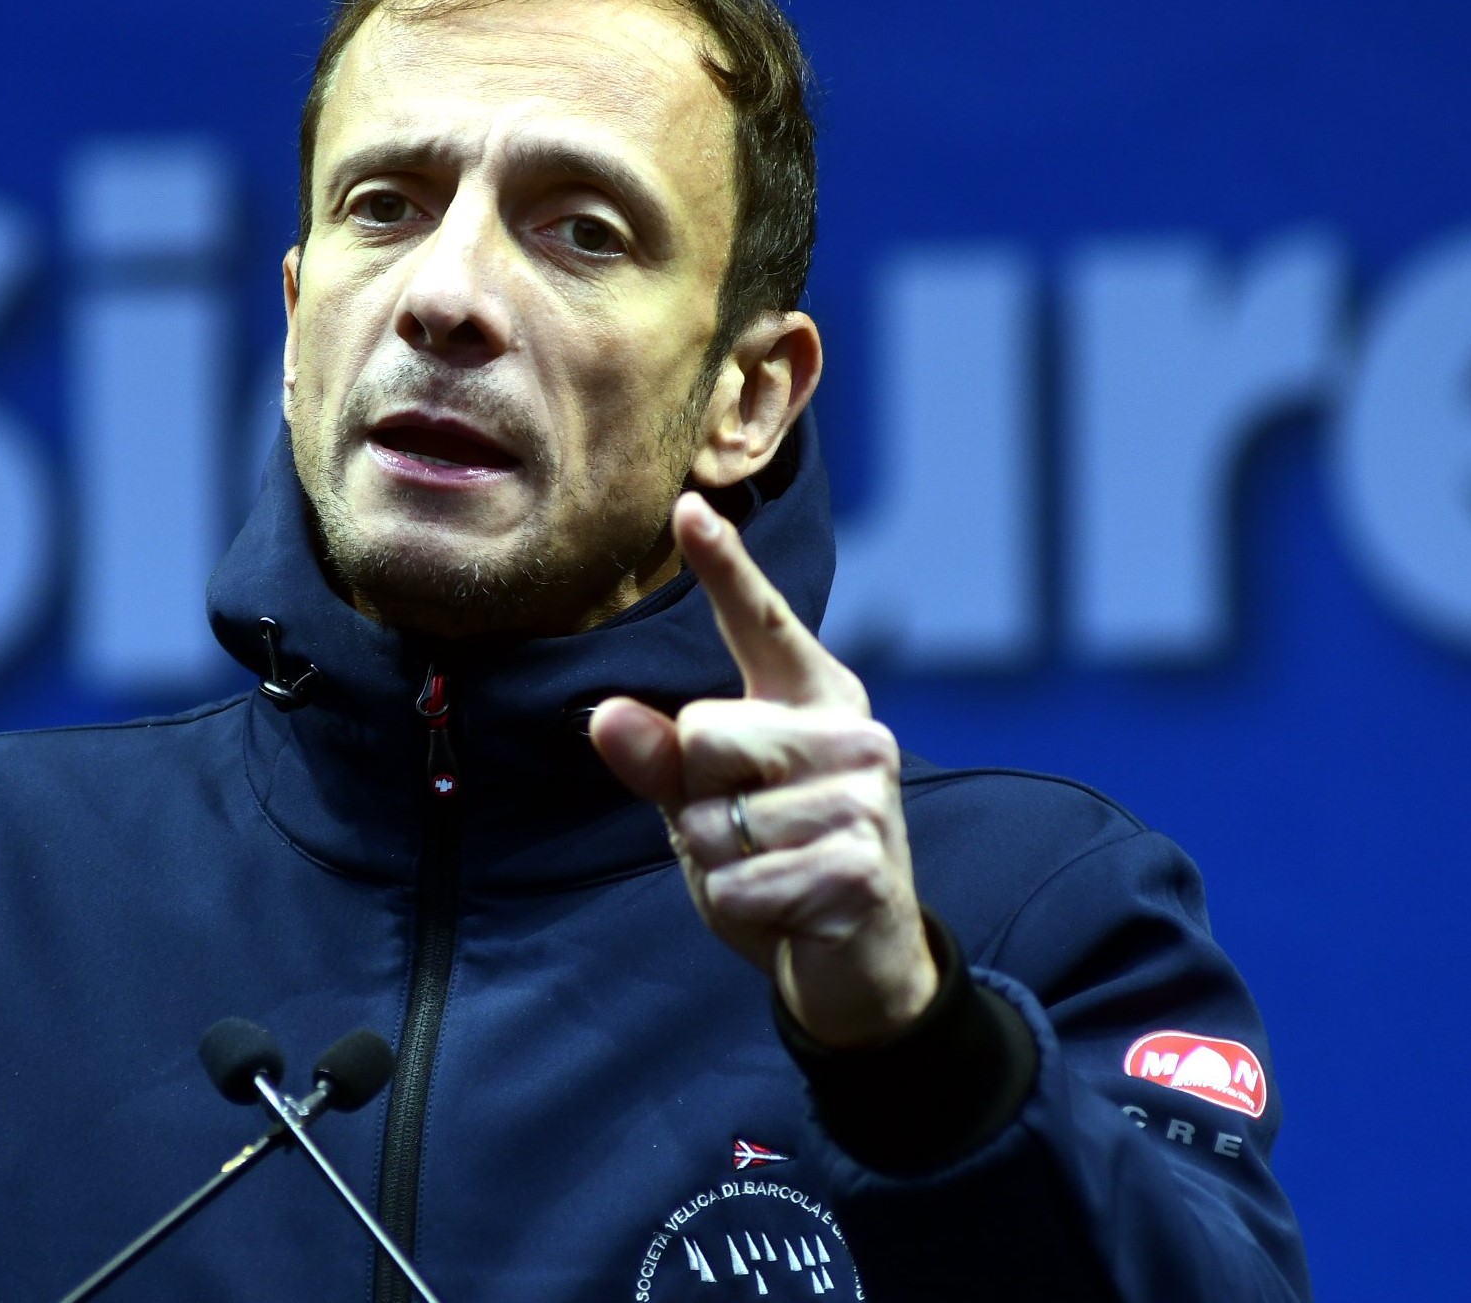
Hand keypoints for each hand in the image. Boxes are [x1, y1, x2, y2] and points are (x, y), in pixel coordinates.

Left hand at [591, 493, 938, 1048]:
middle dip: (699, 797)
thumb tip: (604, 715)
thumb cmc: (779, 861)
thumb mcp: (705, 807)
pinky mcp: (861, 868)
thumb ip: (659, 760)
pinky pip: (741, 881)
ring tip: (774, 873)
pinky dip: (742, 908)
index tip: (688, 508)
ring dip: (720, 864)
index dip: (724, 567)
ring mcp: (866, 800)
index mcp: (814, 700)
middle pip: (706, 730)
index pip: (760, 624)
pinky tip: (786, 911)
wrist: (861, 962)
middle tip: (750, 832)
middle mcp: (853, 734)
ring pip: (717, 818)